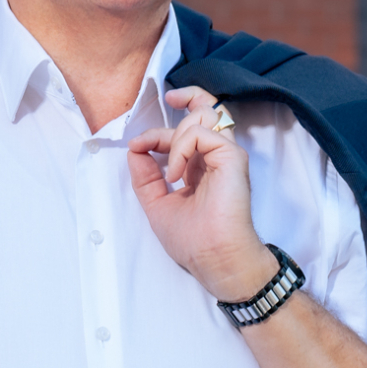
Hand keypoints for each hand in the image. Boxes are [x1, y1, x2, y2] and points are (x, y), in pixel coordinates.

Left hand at [129, 87, 279, 303]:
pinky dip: (180, 148)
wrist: (214, 259)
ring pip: (204, 114)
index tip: (138, 146)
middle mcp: (216, 157)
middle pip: (204, 110)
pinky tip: (176, 175)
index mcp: (201, 167)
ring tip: (169, 171)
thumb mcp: (157, 203)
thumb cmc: (193, 240)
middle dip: (178, 108)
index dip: (157, 133)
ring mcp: (226, 155)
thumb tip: (135, 148)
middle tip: (158, 117)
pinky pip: (201, 132)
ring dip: (174, 136)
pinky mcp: (232, 157)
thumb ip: (146, 176)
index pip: (184, 131)